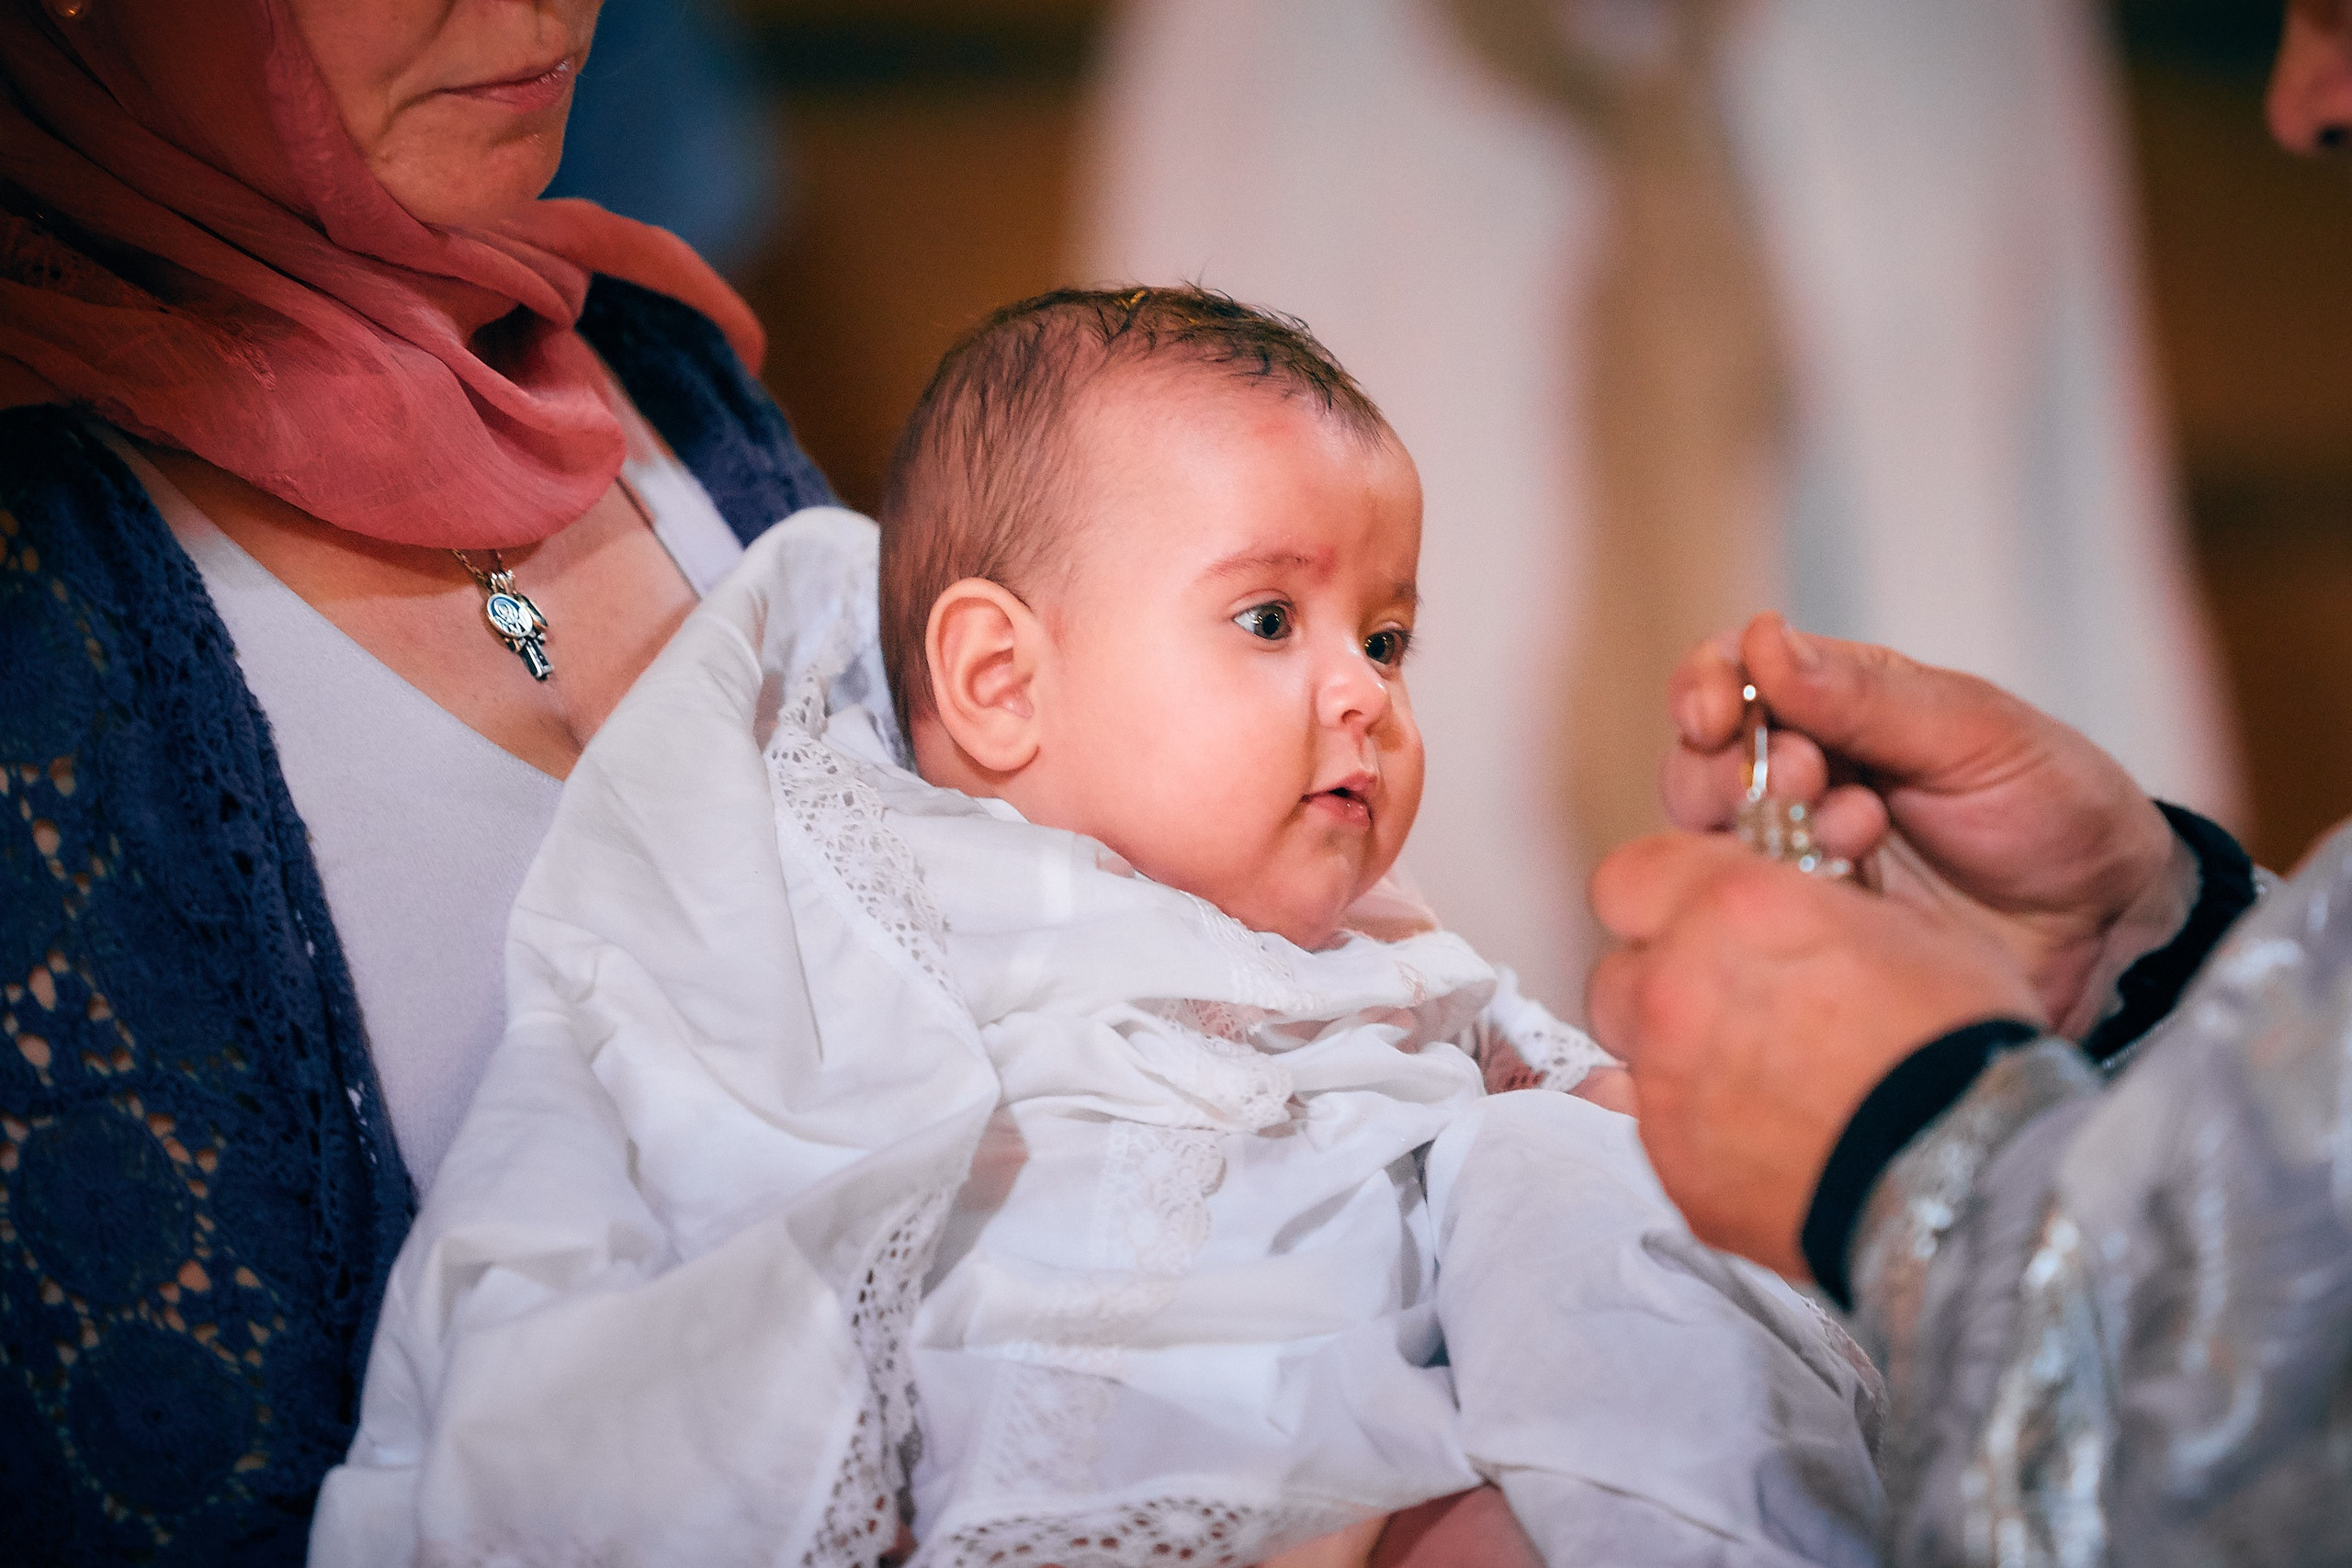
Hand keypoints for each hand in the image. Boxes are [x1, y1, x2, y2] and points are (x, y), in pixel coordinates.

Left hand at [1588, 834, 2043, 1276]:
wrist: (1970, 1175)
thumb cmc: (1960, 1049)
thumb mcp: (1917, 930)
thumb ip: (1828, 911)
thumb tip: (1814, 915)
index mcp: (1732, 909)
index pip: (1630, 878)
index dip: (1663, 896)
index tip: (1699, 914)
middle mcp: (1677, 989)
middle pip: (1619, 971)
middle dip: (1663, 979)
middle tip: (1731, 998)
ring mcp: (1667, 1084)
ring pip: (1628, 1053)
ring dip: (1671, 1053)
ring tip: (1750, 1075)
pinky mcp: (1674, 1165)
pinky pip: (1653, 1129)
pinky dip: (1693, 1127)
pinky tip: (1758, 1136)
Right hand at [1660, 614, 2183, 1033]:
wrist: (2110, 930)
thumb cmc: (2056, 809)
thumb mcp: (1976, 734)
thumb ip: (1865, 697)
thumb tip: (1764, 639)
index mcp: (1840, 703)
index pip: (1733, 673)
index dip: (1704, 686)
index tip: (1713, 713)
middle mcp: (1805, 775)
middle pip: (1700, 761)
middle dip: (1731, 769)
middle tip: (1809, 781)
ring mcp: (1800, 856)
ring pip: (1711, 840)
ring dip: (1765, 832)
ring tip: (1858, 837)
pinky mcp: (1807, 926)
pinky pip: (1748, 911)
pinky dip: (1784, 896)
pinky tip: (1856, 891)